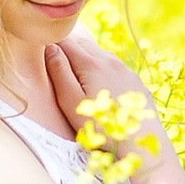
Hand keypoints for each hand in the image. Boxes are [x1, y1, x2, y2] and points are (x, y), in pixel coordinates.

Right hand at [45, 32, 169, 162]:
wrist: (140, 142)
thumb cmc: (100, 126)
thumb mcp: (71, 102)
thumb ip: (59, 72)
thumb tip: (50, 47)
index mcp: (91, 63)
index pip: (66, 41)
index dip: (52, 45)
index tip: (44, 56)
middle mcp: (110, 60)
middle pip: (83, 44)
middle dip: (67, 49)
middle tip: (56, 64)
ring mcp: (125, 70)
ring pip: (99, 54)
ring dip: (85, 59)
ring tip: (75, 75)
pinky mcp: (135, 82)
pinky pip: (114, 67)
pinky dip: (102, 69)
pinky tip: (99, 86)